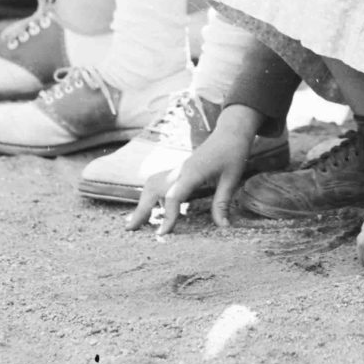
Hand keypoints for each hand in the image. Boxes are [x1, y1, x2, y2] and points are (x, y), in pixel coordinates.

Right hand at [126, 105, 262, 236]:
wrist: (231, 130)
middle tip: (129, 230)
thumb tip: (223, 227)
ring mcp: (179, 168)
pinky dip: (152, 195)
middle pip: (153, 188)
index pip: (173, 195)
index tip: (163, 233)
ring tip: (137, 222)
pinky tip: (154, 209)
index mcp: (194, 171)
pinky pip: (160, 181)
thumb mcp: (232, 178)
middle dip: (141, 209)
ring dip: (144, 201)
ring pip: (153, 183)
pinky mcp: (180, 169)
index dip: (167, 215)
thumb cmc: (234, 152)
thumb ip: (223, 202)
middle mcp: (181, 169)